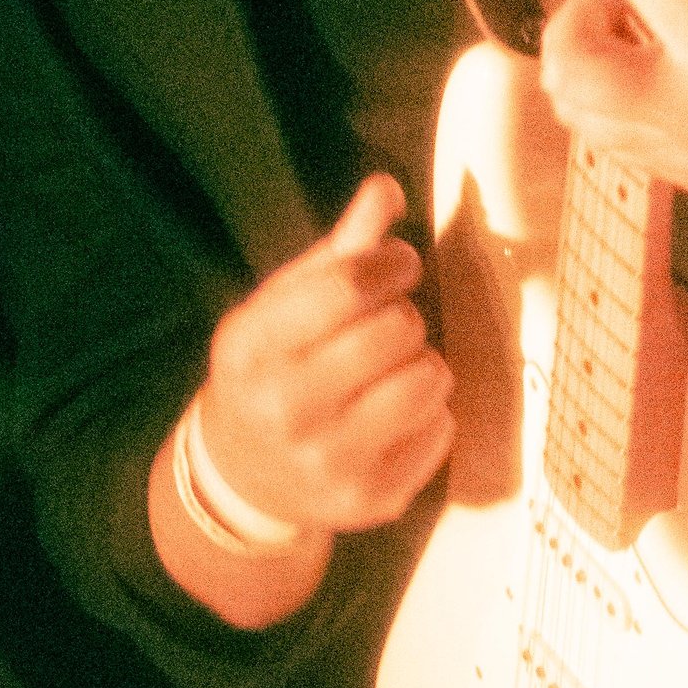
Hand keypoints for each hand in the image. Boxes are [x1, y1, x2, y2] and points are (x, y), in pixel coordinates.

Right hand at [197, 174, 453, 532]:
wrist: (245, 478)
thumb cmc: (272, 369)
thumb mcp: (281, 306)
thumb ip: (337, 250)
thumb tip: (387, 188)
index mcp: (253, 348)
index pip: (349, 284)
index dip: (391, 263)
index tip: (396, 266)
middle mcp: (286, 410)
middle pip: (397, 330)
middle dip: (403, 316)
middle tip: (386, 326)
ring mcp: (330, 463)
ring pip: (429, 379)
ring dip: (422, 363)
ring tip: (392, 370)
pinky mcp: (374, 500)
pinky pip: (443, 429)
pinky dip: (429, 413)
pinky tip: (392, 415)